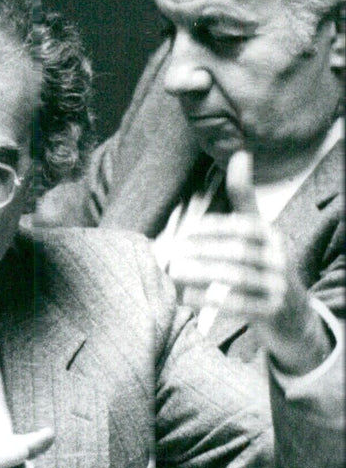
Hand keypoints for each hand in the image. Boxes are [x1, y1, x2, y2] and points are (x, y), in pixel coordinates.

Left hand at [170, 150, 330, 373]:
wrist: (293, 314)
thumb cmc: (266, 266)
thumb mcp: (259, 232)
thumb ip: (245, 198)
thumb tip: (239, 153)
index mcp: (273, 237)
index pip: (246, 227)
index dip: (216, 227)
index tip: (187, 231)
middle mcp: (280, 259)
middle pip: (240, 252)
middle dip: (204, 252)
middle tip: (174, 254)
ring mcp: (278, 286)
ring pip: (238, 278)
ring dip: (203, 274)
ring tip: (175, 272)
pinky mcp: (272, 311)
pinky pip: (240, 305)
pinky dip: (211, 300)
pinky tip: (187, 298)